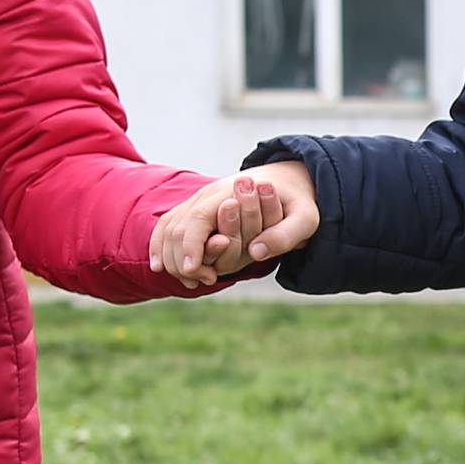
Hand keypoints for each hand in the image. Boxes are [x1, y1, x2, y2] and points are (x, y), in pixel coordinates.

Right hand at [150, 164, 319, 286]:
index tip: (194, 271)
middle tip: (198, 282)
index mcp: (229, 194)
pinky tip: (159, 266)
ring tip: (189, 281)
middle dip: (180, 258)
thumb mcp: (305, 217)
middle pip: (177, 227)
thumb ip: (284, 234)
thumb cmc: (296, 202)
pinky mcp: (194, 210)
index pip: (199, 219)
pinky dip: (159, 246)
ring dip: (170, 257)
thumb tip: (257, 253)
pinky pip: (167, 227)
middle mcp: (206, 196)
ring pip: (168, 228)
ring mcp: (197, 202)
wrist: (285, 180)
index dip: (193, 246)